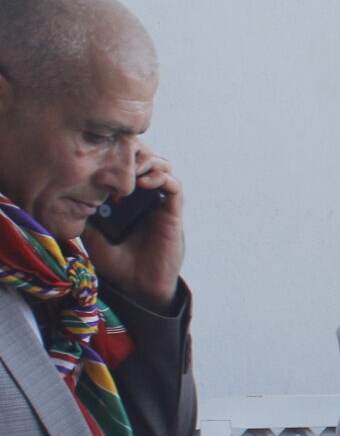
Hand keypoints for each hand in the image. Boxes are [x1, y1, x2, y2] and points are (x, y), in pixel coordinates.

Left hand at [81, 144, 183, 307]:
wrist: (135, 285)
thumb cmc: (115, 262)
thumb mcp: (90, 231)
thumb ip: (84, 211)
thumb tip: (69, 190)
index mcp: (125, 197)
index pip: (126, 164)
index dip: (118, 152)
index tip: (101, 152)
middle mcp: (144, 196)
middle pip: (147, 158)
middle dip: (134, 150)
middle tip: (119, 152)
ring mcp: (159, 203)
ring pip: (163, 167)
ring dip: (148, 161)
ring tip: (132, 167)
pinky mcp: (172, 212)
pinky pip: (173, 187)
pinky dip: (161, 178)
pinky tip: (144, 182)